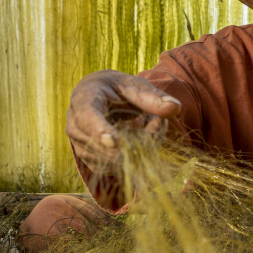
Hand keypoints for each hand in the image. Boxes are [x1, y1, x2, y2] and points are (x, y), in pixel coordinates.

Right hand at [66, 70, 181, 170]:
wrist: (99, 98)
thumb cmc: (117, 89)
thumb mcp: (134, 85)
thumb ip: (153, 97)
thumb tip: (175, 107)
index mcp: (84, 99)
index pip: (88, 117)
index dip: (100, 131)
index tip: (115, 142)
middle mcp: (76, 125)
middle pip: (103, 145)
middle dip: (138, 139)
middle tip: (159, 122)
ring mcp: (81, 146)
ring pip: (114, 160)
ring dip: (141, 148)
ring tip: (153, 125)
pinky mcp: (92, 161)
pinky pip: (117, 167)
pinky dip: (136, 157)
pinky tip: (143, 139)